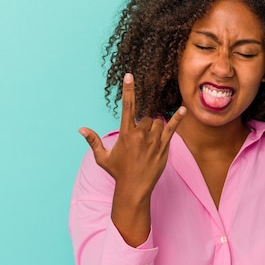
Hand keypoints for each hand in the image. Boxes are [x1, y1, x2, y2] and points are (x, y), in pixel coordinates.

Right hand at [79, 73, 185, 244]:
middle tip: (139, 141)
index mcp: (126, 134)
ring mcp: (153, 140)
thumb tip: (81, 129)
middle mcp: (140, 135)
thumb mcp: (102, 157)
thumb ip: (93, 141)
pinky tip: (183, 109)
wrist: (134, 188)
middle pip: (147, 117)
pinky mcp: (163, 147)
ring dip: (155, 128)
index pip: (127, 107)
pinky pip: (172, 129)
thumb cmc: (118, 172)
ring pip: (158, 123)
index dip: (129, 90)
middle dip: (144, 124)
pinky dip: (177, 118)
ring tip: (148, 144)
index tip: (130, 76)